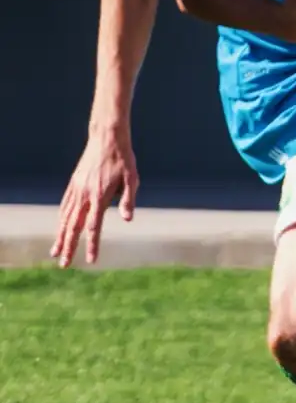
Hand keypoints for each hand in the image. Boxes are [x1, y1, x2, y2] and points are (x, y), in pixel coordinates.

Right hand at [51, 127, 138, 266]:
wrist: (107, 137)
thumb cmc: (123, 158)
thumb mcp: (132, 178)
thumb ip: (128, 199)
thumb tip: (128, 219)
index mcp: (99, 196)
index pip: (94, 226)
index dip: (92, 244)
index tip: (91, 260)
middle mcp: (84, 194)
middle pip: (73, 226)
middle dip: (68, 247)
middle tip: (64, 265)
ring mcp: (76, 188)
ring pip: (65, 217)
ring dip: (60, 236)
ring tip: (55, 252)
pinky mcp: (74, 183)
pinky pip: (65, 205)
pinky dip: (61, 219)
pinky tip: (60, 227)